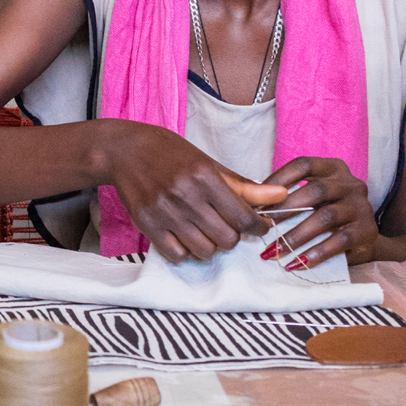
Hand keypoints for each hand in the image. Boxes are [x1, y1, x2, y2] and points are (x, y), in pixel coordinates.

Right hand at [102, 122, 287, 262]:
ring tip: (204, 231)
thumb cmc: (169, 153)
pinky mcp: (147, 225)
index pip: (244, 217)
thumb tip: (281, 195)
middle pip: (227, 239)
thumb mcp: (208, 163)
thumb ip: (244, 186)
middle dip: (232, 236)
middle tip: (226, 226)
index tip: (258, 226)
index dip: (258, 226)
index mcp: (205, 177)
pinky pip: (177, 254)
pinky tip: (185, 237)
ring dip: (210, 246)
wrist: (124, 150)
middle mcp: (185, 196)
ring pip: (204, 251)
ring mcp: (165, 213)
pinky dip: (185, 251)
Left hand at [261, 156, 377, 268]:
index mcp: (333, 169)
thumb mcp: (312, 197)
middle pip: (315, 191)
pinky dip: (316, 253)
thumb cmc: (327, 212)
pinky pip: (339, 241)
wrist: (363, 237)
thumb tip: (252, 204)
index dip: (278, 178)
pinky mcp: (368, 230)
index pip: (304, 165)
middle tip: (262, 226)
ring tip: (275, 250)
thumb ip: (290, 195)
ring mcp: (362, 206)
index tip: (257, 196)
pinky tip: (297, 262)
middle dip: (285, 209)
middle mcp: (351, 184)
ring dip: (296, 235)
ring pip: (325, 217)